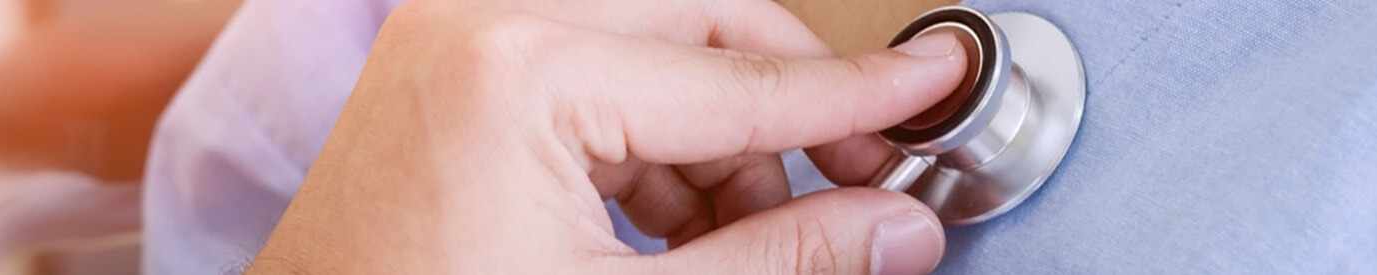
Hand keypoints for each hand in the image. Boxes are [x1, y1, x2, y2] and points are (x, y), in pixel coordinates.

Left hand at [248, 0, 967, 272]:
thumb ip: (781, 261)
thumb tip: (892, 226)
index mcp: (522, 70)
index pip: (742, 78)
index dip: (860, 97)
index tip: (938, 83)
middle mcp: (480, 30)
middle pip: (701, 37)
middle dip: (786, 124)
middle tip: (862, 190)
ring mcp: (449, 50)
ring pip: (650, 64)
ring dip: (719, 153)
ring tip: (755, 247)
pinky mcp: (439, 86)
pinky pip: (587, 91)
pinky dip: (649, 160)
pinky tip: (678, 241)